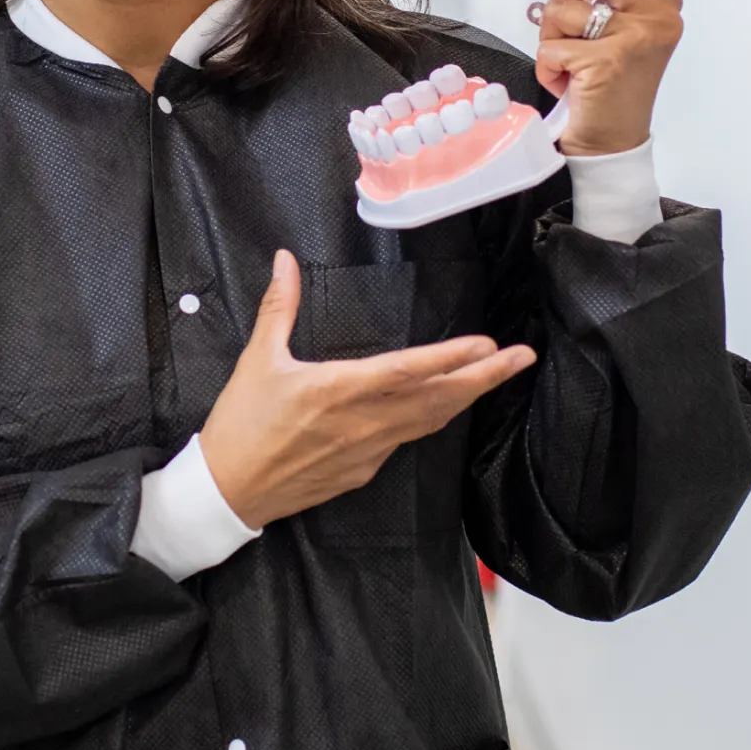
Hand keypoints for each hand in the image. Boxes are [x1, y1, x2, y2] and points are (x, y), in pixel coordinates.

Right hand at [198, 250, 537, 528]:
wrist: (229, 489)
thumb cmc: (241, 423)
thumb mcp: (257, 360)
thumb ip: (279, 307)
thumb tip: (285, 260)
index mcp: (338, 389)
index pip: (408, 371)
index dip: (452, 357)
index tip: (488, 344)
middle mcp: (363, 422)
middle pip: (437, 399)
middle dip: (484, 378)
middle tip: (521, 358)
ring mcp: (368, 451)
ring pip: (428, 422)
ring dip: (464, 398)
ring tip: (495, 377)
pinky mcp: (363, 471)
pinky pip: (405, 440)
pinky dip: (430, 419)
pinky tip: (443, 406)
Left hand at [536, 0, 682, 155]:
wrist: (611, 144)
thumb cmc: (611, 88)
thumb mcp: (625, 33)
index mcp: (663, 5)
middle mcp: (657, 17)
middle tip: (563, 27)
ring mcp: (634, 38)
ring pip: (564, 8)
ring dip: (551, 37)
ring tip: (568, 63)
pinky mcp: (605, 61)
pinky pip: (550, 47)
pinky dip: (546, 67)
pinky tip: (565, 84)